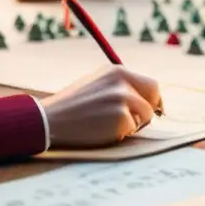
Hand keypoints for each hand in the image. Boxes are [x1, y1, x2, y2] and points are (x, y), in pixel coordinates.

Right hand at [40, 65, 162, 147]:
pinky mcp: (121, 116)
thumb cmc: (72, 106)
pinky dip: (122, 134)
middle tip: (139, 121)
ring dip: (132, 124)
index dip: (152, 99)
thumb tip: (147, 98)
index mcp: (117, 71)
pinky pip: (132, 129)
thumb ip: (120, 86)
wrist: (50, 120)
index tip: (153, 109)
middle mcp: (122, 81)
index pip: (150, 84)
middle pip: (154, 96)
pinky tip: (102, 131)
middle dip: (150, 110)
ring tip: (107, 124)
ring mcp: (123, 98)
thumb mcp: (98, 84)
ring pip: (145, 116)